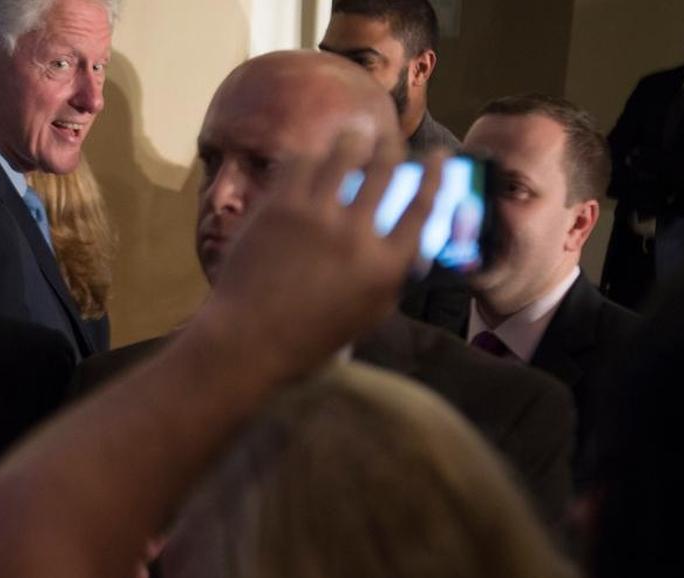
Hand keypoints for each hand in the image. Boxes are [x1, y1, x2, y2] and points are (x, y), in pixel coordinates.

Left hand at [196, 128, 443, 380]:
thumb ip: (392, 279)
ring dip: (353, 140)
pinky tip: (312, 152)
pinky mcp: (279, 206)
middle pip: (384, 172)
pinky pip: (299, 164)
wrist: (248, 338)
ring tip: (355, 132)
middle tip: (391, 138)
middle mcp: (356, 233)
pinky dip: (310, 155)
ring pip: (343, 156)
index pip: (421, 207)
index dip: (432, 175)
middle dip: (391, 148)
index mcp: (385, 265)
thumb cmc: (310, 338)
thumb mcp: (368, 316)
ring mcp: (316, 216)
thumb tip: (412, 248)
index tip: (435, 155)